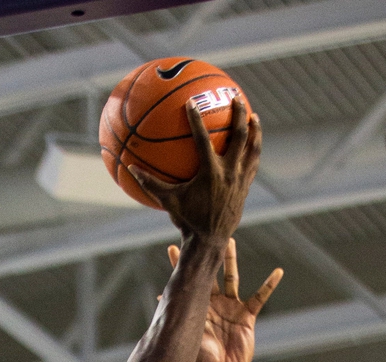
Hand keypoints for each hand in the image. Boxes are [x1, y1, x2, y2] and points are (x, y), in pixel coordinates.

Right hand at [128, 98, 260, 245]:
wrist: (210, 240)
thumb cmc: (186, 220)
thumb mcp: (167, 200)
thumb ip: (150, 183)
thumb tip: (130, 168)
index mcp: (210, 172)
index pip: (203, 139)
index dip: (196, 120)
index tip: (192, 103)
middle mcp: (229, 172)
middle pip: (239, 136)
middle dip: (239, 115)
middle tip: (236, 98)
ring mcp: (241, 179)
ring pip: (253, 149)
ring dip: (255, 131)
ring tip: (255, 117)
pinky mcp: (246, 187)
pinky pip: (253, 164)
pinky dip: (253, 152)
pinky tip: (252, 145)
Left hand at [166, 240, 281, 361]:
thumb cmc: (201, 361)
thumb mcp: (187, 338)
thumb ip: (178, 319)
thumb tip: (161, 299)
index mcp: (197, 307)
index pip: (188, 282)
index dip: (179, 265)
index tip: (171, 247)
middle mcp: (213, 303)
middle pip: (210, 273)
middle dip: (207, 255)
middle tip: (203, 234)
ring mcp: (231, 307)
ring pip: (232, 278)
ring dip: (231, 260)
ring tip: (230, 242)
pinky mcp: (247, 316)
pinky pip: (260, 297)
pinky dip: (268, 285)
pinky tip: (277, 272)